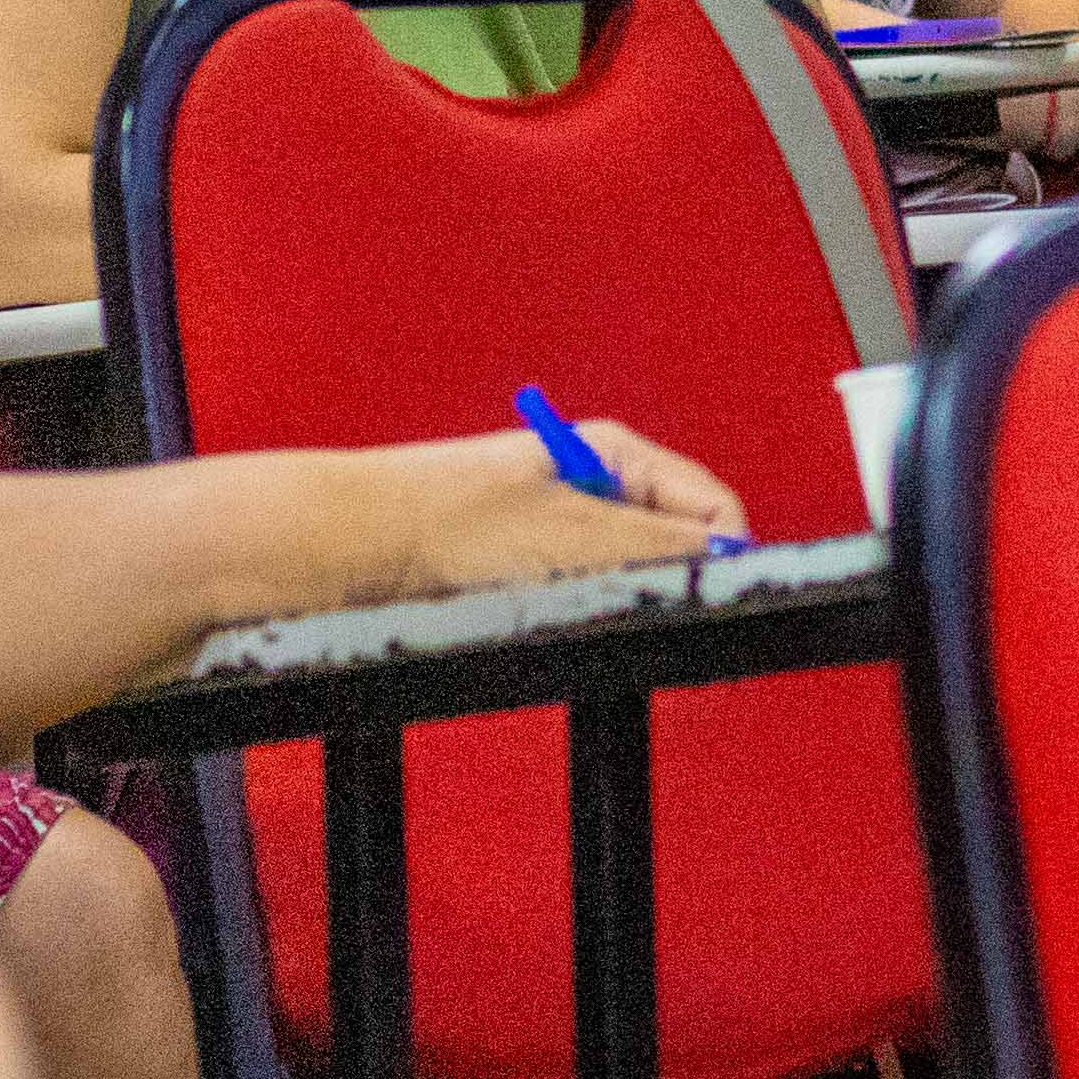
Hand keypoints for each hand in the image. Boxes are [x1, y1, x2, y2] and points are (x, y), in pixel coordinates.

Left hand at [344, 423, 757, 598]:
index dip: (724, 555)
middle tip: (639, 614)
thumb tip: (726, 559)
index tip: (715, 599)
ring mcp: (565, 536)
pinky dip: (577, 623)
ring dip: (614, 607)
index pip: (710, 505)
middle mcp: (596, 490)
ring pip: (629, 586)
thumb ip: (654, 545)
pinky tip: (542, 622)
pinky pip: (585, 609)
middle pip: (676, 549)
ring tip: (567, 609)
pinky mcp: (534, 580)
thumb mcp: (566, 532)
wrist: (353, 550)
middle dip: (667, 585)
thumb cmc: (441, 517)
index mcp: (615, 454)